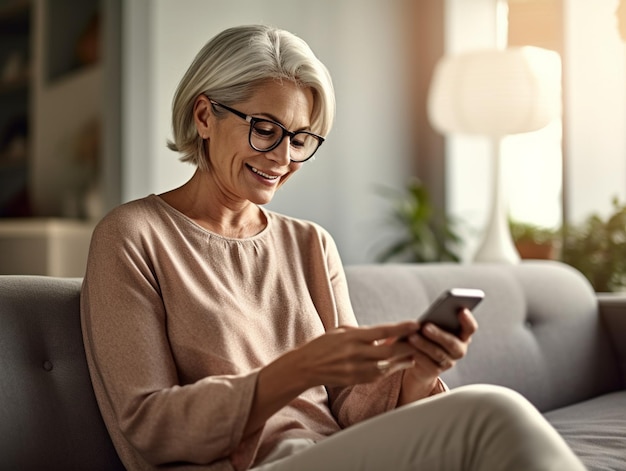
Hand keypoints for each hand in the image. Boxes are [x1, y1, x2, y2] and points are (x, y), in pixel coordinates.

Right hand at [294, 321, 419, 387]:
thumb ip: (363, 332)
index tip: (417, 323)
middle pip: (390, 351)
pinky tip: (402, 362)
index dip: (402, 328)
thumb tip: (385, 334)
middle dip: (409, 346)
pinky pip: (381, 374)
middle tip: (423, 339)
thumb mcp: (341, 331)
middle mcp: (356, 354)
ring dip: (404, 358)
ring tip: (417, 351)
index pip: (382, 332)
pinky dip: (393, 368)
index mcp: (352, 337)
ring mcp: (358, 369)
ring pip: (389, 365)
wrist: (306, 367)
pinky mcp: (358, 380)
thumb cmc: (324, 345)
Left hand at [398, 308, 477, 403]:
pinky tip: (410, 350)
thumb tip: (428, 319)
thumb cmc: (428, 335)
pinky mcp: (436, 371)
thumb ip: (436, 321)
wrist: (420, 359)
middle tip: (425, 327)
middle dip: (438, 335)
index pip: (470, 328)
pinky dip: (418, 355)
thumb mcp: (434, 326)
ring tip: (412, 337)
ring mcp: (449, 362)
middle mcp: (459, 350)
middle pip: (452, 343)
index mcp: (462, 335)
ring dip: (424, 345)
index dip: (467, 320)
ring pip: (438, 353)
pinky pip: (428, 363)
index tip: (461, 310)